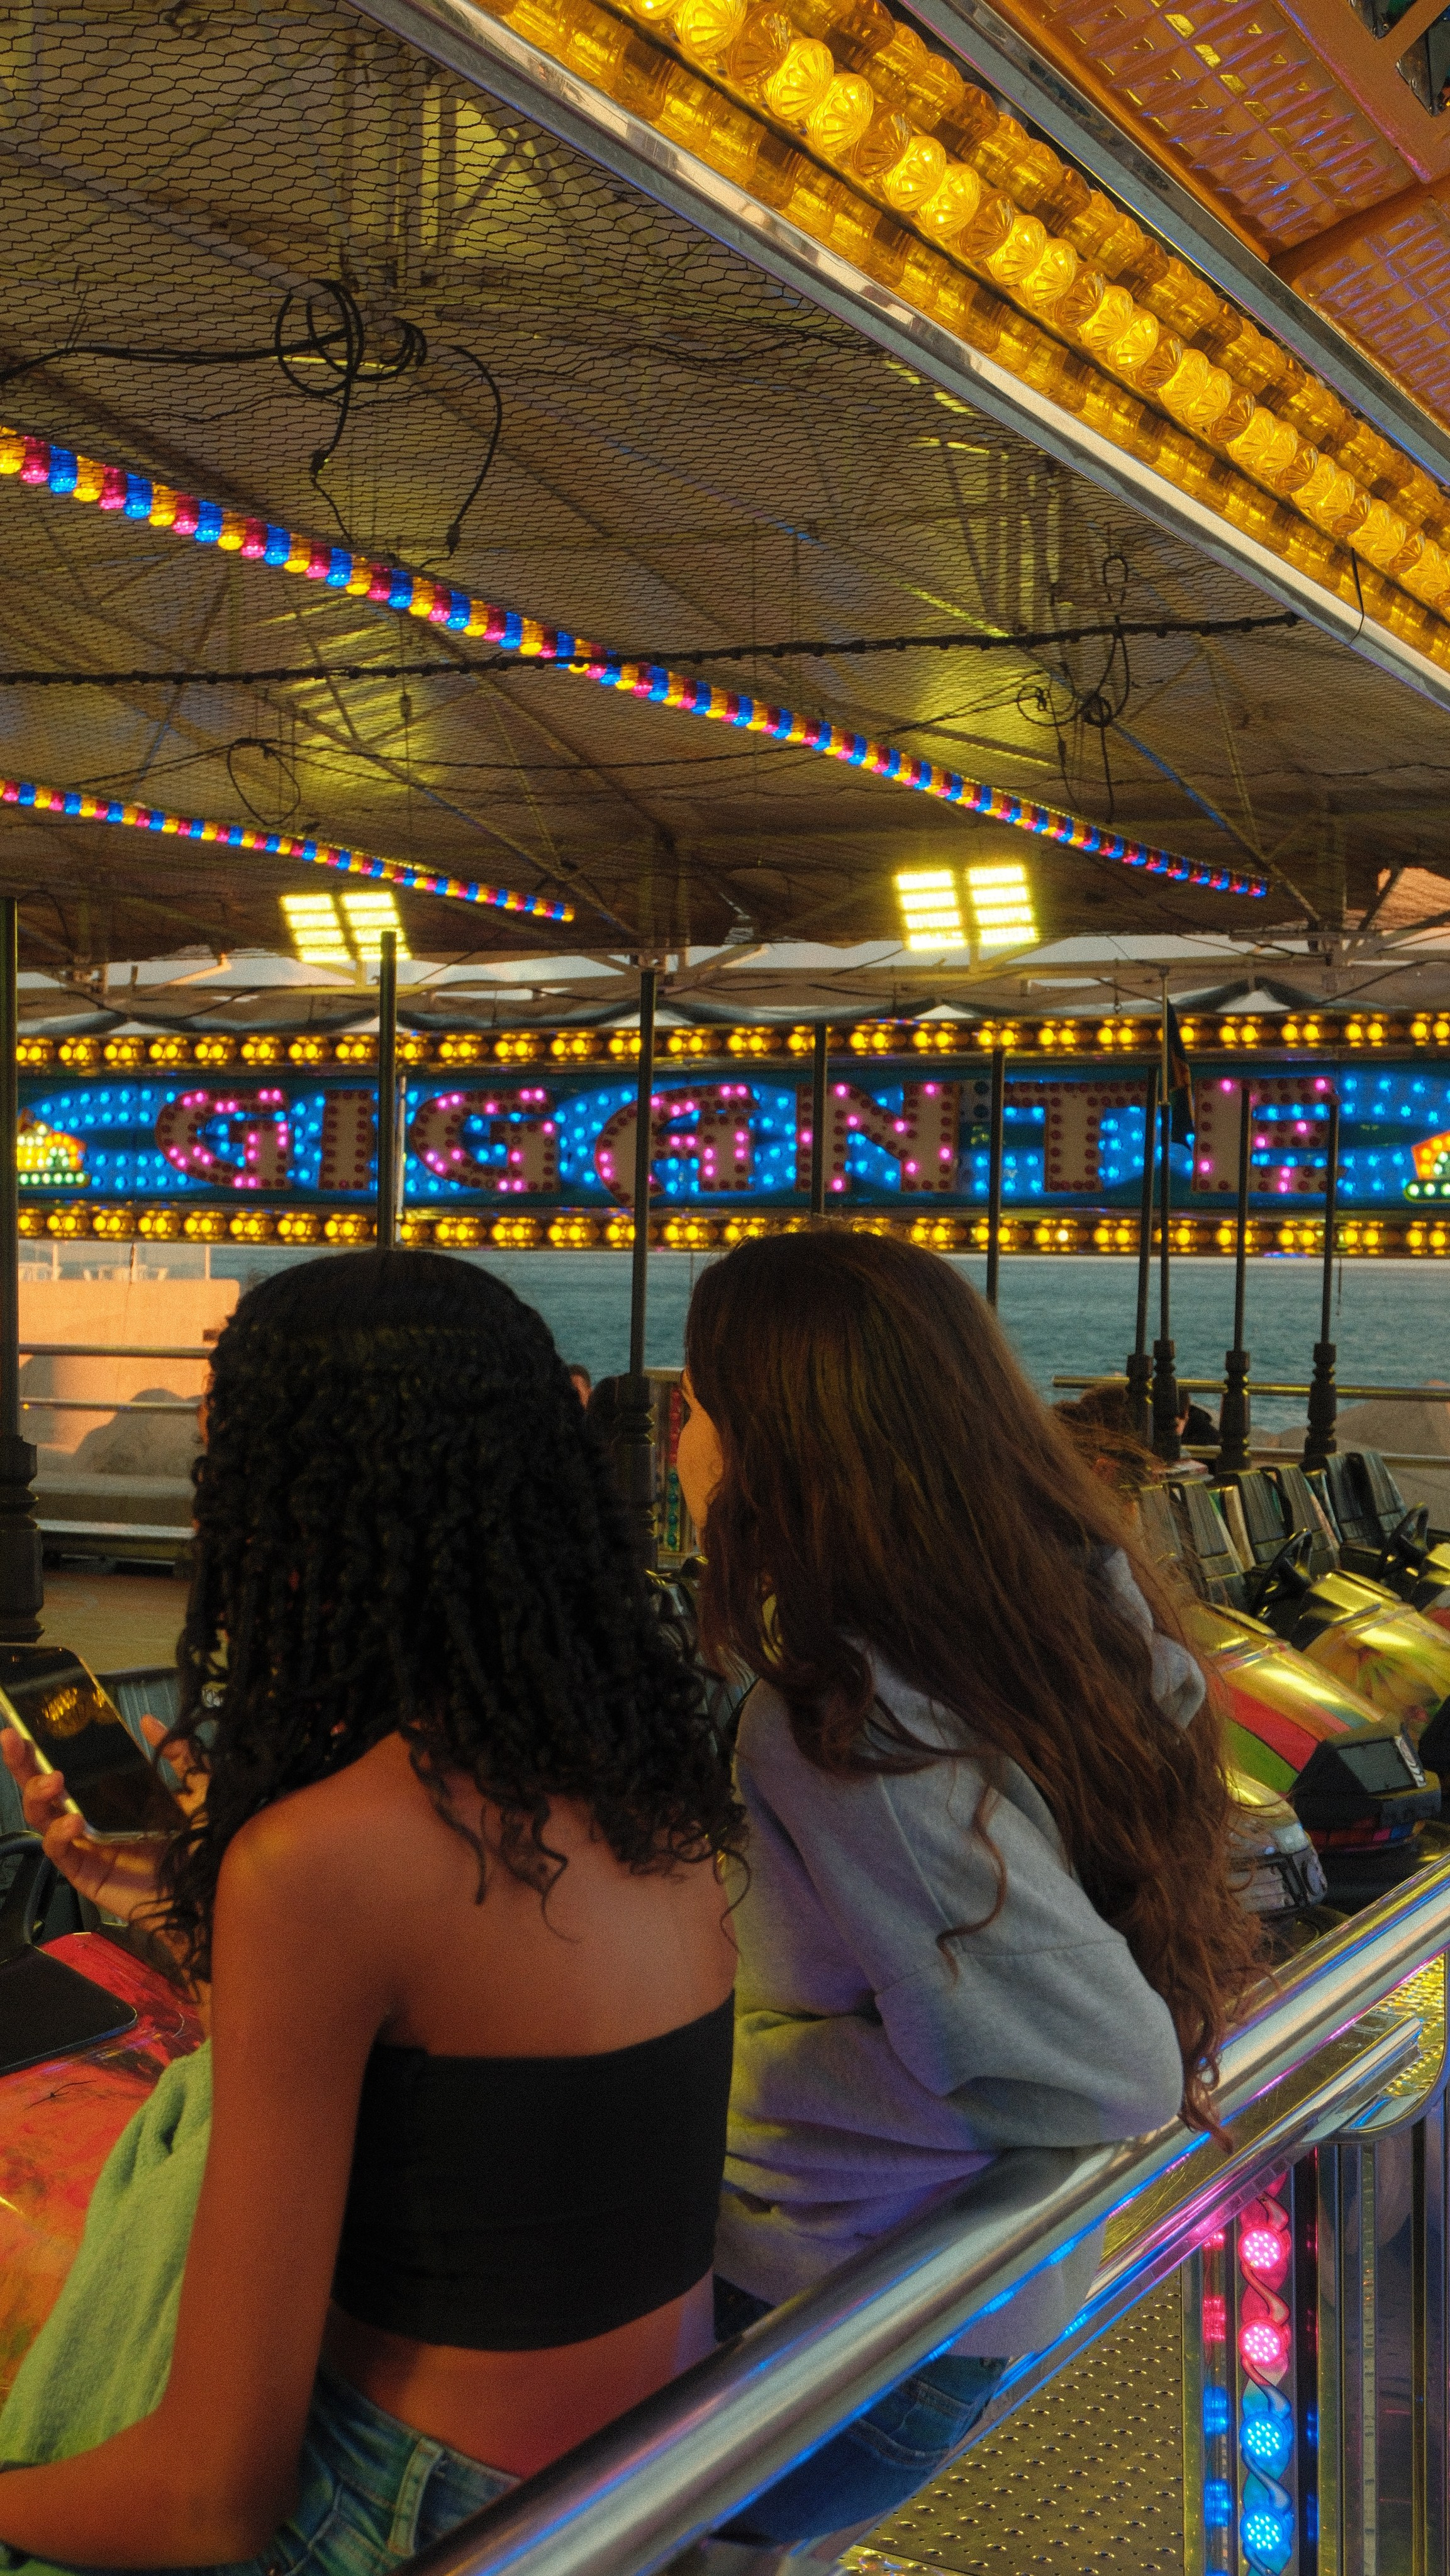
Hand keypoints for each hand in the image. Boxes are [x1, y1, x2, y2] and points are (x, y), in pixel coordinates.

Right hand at [1, 1718, 204, 1926]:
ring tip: (52, 1781)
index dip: (48, 1752)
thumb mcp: (197, 1789)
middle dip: (25, 1766)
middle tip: (13, 1742)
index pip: (73, 1772)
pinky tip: (72, 1823)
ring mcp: (88, 1849)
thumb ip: (176, 1755)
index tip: (27, 1727)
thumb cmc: (205, 1843)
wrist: (215, 1891)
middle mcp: (94, 1821)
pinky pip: (61, 1855)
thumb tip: (146, 1721)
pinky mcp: (87, 1876)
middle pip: (47, 1793)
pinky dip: (58, 1836)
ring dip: (38, 1797)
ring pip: (44, 1821)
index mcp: (113, 1799)